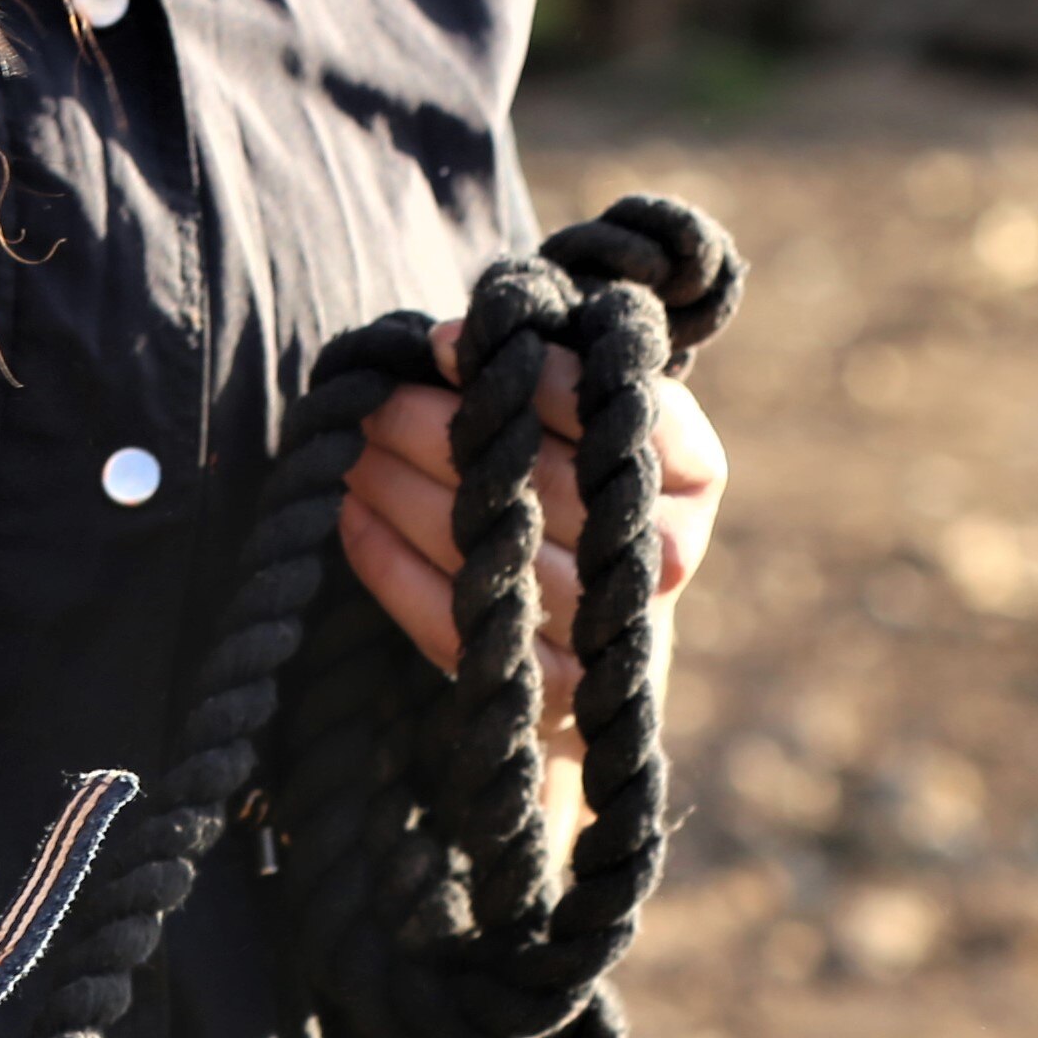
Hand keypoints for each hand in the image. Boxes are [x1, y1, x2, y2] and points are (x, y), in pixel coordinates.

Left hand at [339, 321, 727, 762]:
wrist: (589, 624)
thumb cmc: (570, 480)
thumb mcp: (579, 416)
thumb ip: (531, 368)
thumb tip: (444, 345)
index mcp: (688, 472)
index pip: (609, 409)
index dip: (524, 374)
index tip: (438, 345)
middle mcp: (660, 555)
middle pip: (538, 481)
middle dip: (434, 428)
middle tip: (368, 397)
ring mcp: (608, 630)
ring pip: (488, 550)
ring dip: (399, 489)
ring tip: (349, 447)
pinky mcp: (550, 691)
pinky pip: (451, 620)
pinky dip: (387, 560)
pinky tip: (350, 511)